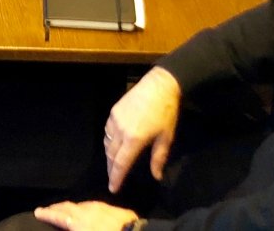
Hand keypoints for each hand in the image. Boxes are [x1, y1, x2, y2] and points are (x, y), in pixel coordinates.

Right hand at [33, 201, 140, 230]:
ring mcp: (103, 209)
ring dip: (72, 207)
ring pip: (82, 204)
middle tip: (48, 209)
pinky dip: (87, 208)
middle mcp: (88, 212)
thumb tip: (68, 226)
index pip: (59, 216)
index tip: (37, 211)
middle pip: (68, 206)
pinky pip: (97, 206)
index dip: (47, 214)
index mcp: (79, 223)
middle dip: (56, 207)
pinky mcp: (116, 210)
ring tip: (67, 209)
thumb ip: (73, 229)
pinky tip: (90, 210)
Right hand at [104, 67, 181, 192]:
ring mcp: (115, 120)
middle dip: (111, 169)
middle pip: (111, 155)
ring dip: (109, 155)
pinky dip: (109, 141)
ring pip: (107, 143)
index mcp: (134, 139)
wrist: (159, 86)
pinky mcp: (113, 111)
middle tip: (113, 179)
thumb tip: (156, 176)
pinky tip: (114, 144)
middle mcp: (120, 131)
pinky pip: (107, 131)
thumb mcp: (166, 137)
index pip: (121, 163)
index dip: (116, 177)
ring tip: (114, 163)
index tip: (113, 188)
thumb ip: (159, 158)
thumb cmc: (166, 112)